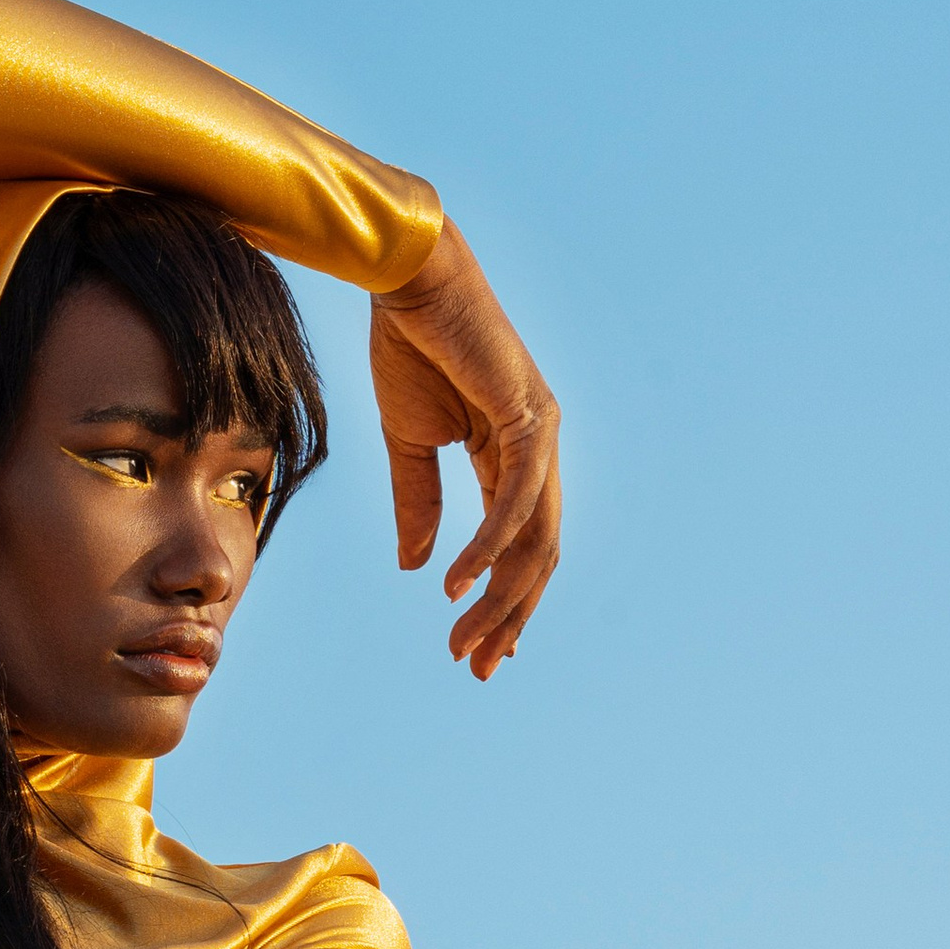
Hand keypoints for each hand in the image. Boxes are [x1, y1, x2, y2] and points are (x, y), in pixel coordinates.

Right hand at [368, 219, 561, 679]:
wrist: (407, 282)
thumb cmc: (409, 347)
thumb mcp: (408, 443)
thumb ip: (417, 505)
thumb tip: (417, 568)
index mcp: (514, 454)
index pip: (521, 543)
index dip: (503, 600)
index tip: (478, 649)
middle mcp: (540, 449)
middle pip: (539, 554)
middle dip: (510, 616)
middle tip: (478, 665)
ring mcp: (542, 434)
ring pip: (535, 539)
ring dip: (501, 597)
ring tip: (464, 640)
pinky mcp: (529, 418)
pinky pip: (516, 501)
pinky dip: (489, 547)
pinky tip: (458, 584)